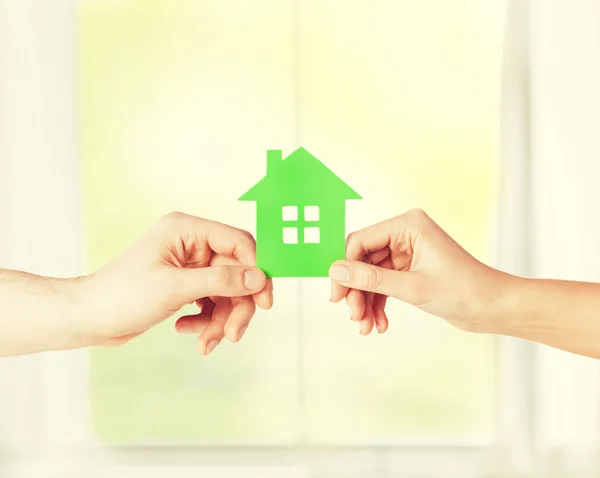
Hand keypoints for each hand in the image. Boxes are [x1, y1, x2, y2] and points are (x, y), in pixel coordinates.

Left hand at [78, 212, 272, 354]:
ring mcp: (189, 266)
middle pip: (236, 273)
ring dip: (221, 320)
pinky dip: (206, 322)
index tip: (264, 301)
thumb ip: (221, 280)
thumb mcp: (174, 287)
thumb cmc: (122, 295)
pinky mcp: (185, 286)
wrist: (90, 318)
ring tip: (206, 343)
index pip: (238, 243)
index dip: (256, 270)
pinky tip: (186, 330)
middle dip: (236, 306)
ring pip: (226, 292)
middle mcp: (192, 244)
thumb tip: (259, 277)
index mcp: (187, 230)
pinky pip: (212, 303)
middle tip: (234, 334)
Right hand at [329, 209, 508, 334]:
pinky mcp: (410, 269)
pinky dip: (378, 304)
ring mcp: (407, 252)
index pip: (360, 241)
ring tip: (367, 327)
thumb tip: (336, 272)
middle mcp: (405, 234)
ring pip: (371, 276)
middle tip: (354, 316)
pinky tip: (380, 324)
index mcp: (408, 226)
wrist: (493, 308)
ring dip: (366, 302)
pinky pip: (383, 284)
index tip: (337, 296)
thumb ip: (371, 280)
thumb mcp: (413, 288)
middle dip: (357, 291)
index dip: (346, 269)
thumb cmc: (464, 291)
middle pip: (363, 260)